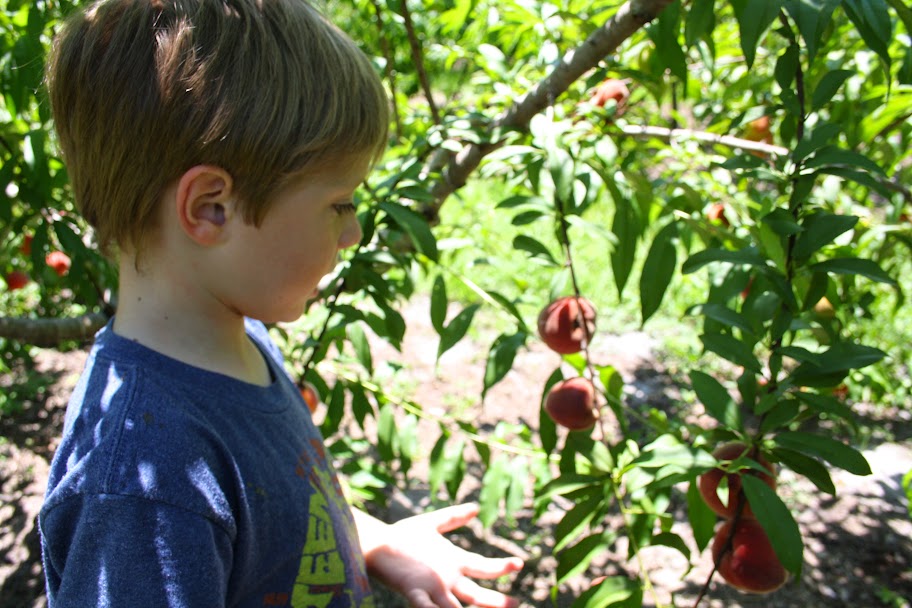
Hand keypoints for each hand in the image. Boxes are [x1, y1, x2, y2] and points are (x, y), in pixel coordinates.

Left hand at [355, 503, 523, 607]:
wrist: (375, 544)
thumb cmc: (402, 536)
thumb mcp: (431, 524)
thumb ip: (453, 517)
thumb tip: (476, 507)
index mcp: (453, 563)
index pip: (483, 567)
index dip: (502, 567)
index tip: (520, 562)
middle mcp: (446, 579)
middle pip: (475, 593)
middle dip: (496, 600)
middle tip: (516, 603)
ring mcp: (431, 587)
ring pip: (455, 606)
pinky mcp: (412, 590)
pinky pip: (424, 606)